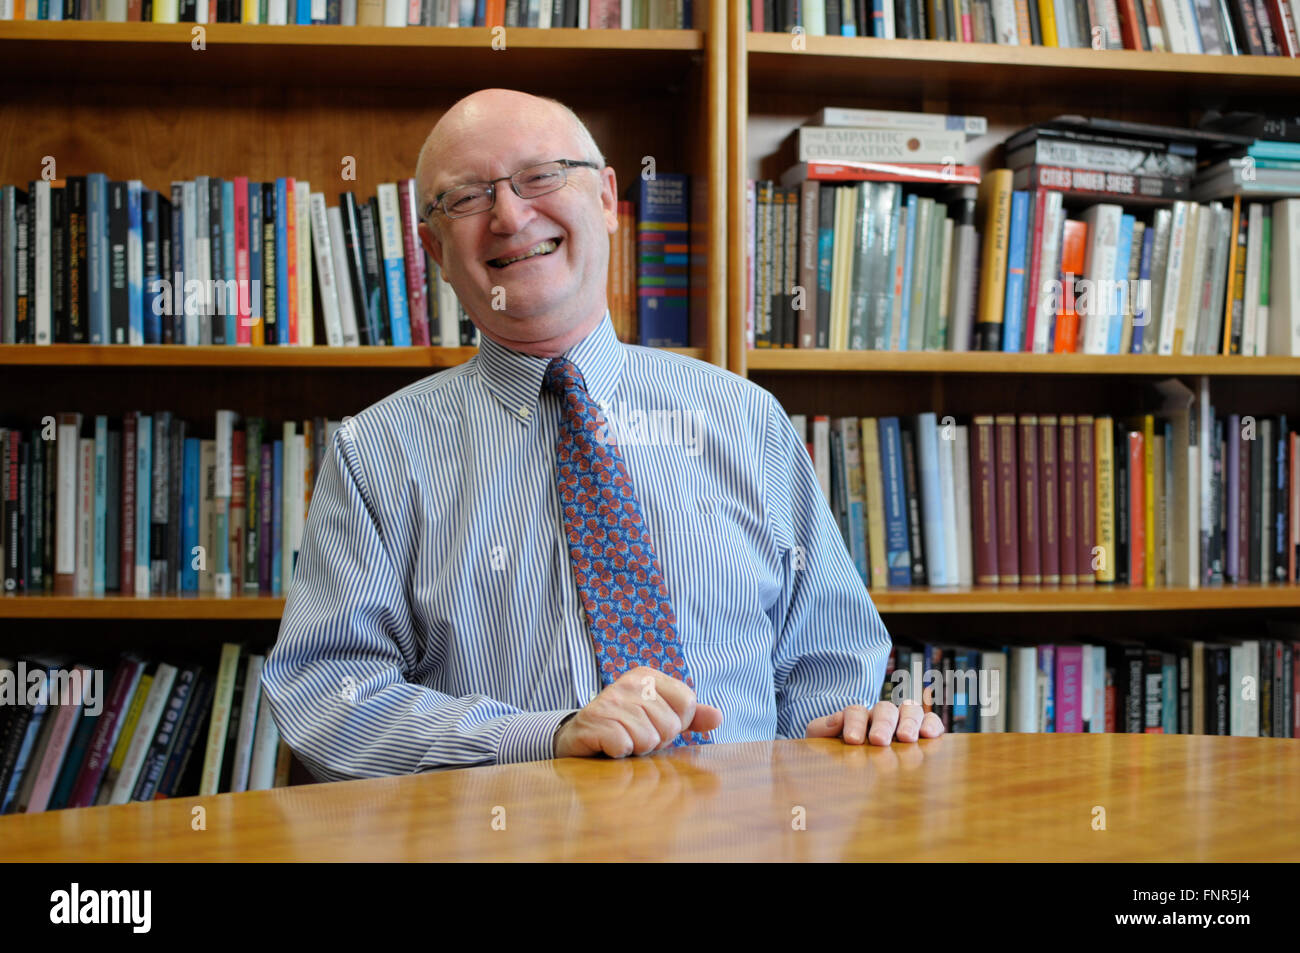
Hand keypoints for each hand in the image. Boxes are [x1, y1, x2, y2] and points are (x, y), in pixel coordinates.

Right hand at [553, 666, 723, 757]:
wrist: (581, 737)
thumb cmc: (626, 727)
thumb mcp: (659, 717)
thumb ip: (690, 716)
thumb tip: (718, 717)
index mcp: (648, 676)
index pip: (687, 702)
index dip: (677, 724)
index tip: (656, 725)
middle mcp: (629, 683)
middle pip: (669, 725)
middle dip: (656, 740)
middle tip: (636, 736)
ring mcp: (610, 700)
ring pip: (648, 738)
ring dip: (637, 748)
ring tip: (623, 741)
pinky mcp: (594, 721)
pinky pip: (624, 745)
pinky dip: (619, 752)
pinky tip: (609, 746)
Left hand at [805, 699, 943, 745]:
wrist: (853, 771)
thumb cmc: (837, 753)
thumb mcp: (821, 741)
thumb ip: (821, 730)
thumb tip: (835, 722)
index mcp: (857, 718)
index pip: (856, 711)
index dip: (854, 722)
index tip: (852, 740)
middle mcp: (881, 717)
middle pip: (884, 709)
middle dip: (882, 723)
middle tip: (879, 740)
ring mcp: (903, 722)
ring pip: (910, 710)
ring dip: (909, 722)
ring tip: (906, 738)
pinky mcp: (923, 733)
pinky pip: (931, 722)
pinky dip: (932, 725)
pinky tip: (930, 736)